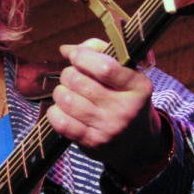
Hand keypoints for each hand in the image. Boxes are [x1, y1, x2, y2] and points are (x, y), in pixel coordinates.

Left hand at [46, 39, 169, 185]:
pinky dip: (55, 112)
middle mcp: (125, 109)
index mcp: (138, 86)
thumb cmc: (126, 98)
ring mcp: (109, 128)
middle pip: (78, 81)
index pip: (104, 67)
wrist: (138, 142)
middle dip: (68, 74)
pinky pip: (61, 122)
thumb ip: (99, 53)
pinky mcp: (93, 143)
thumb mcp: (126, 73)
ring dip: (60, 92)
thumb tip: (66, 50)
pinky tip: (62, 109)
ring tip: (67, 93)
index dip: (81, 57)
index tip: (74, 56)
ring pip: (66, 100)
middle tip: (72, 77)